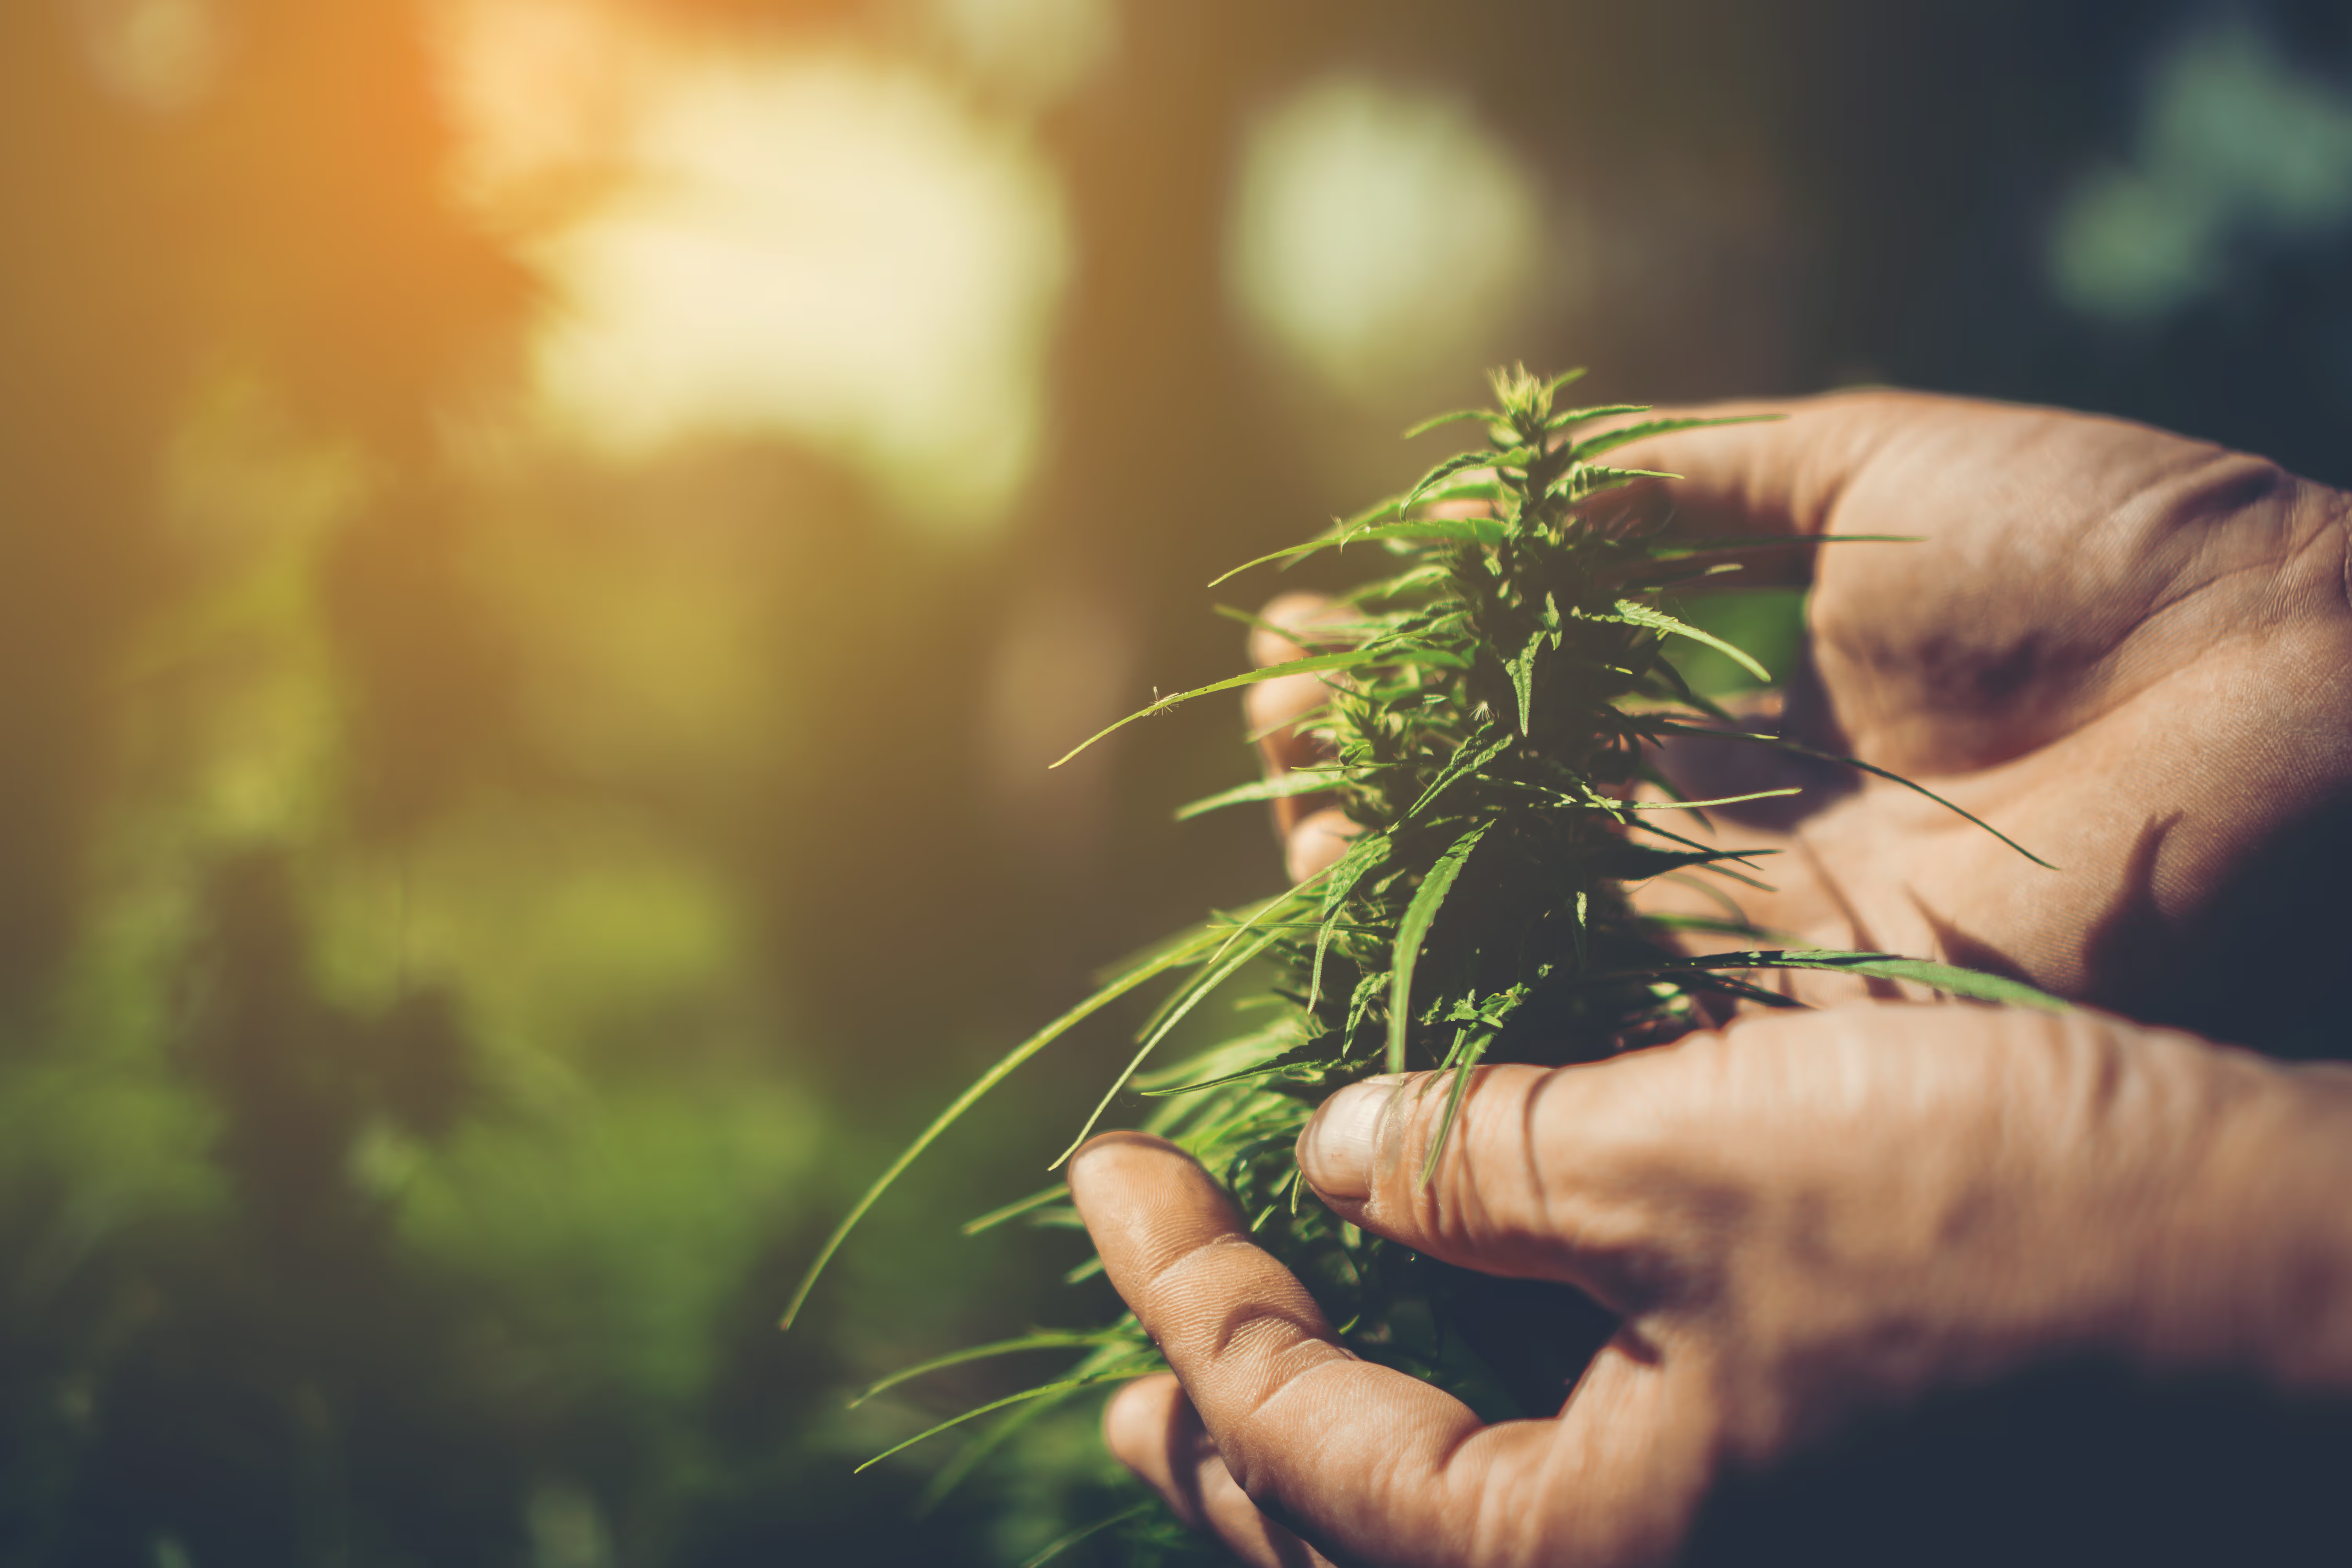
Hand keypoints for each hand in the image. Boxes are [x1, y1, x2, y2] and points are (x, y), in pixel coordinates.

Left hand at [1072, 1002, 2351, 1566]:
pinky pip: (1573, 1460)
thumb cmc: (2007, 1233)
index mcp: (1579, 1561)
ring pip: (1460, 1503)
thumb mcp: (1696, 1162)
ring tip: (1243, 1357)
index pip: (1289, 1431)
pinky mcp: (1801, 1481)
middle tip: (1128, 1357)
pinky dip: (1477, 1385)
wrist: (2305, 1298)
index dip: (1179, 1290)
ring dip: (1339, 1418)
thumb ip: (1484, 1166)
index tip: (1100, 1170)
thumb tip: (1338, 1157)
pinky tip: (1449, 1309)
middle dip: (1226, 1419)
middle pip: (1352, 1524)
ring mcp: (1732, 1542)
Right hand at [1248, 392, 2351, 1035]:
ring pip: (1533, 929)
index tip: (1316, 621)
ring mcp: (1763, 948)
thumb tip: (1499, 492)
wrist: (2289, 684)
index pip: (1551, 720)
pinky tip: (1360, 879)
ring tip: (1278, 778)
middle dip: (1379, 775)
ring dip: (1394, 861)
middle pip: (1518, 836)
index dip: (1429, 678)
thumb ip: (1683, 483)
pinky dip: (1475, 951)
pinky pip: (1600, 1003)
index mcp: (1770, 725)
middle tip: (1265, 710)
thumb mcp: (1866, 468)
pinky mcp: (1791, 1021)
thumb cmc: (2107, 551)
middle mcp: (1747, 850)